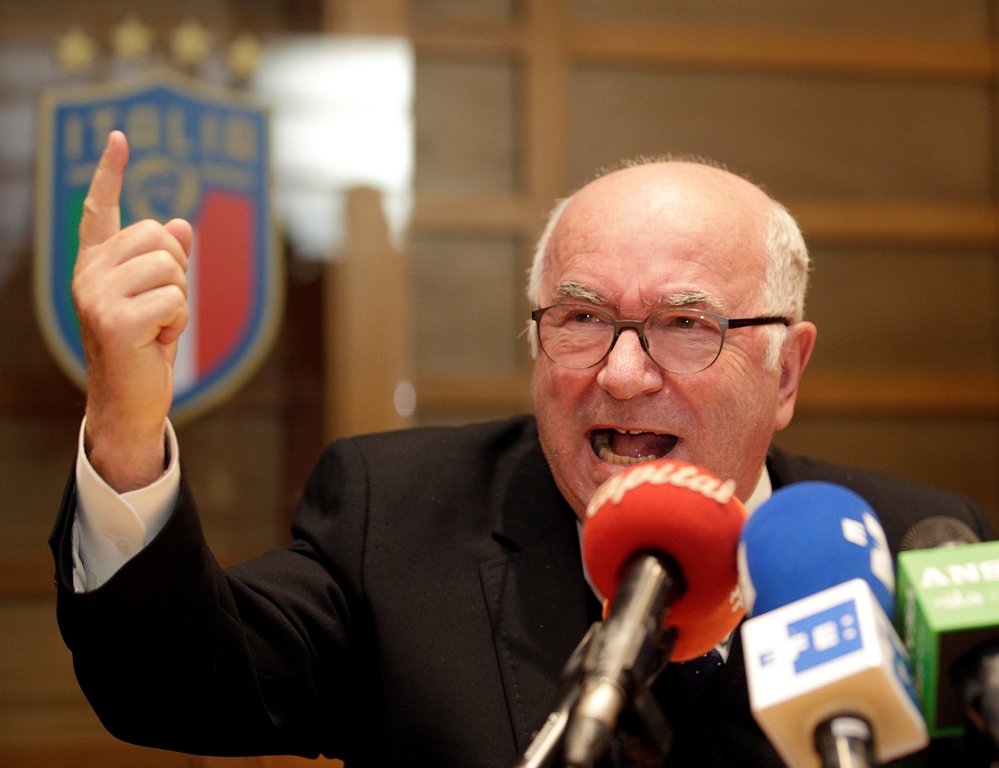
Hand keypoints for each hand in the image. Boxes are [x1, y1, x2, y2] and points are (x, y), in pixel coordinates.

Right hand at [72, 130, 192, 490]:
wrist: (131, 401)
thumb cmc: (147, 348)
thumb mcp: (161, 298)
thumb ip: (167, 261)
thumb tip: (180, 223)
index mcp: (95, 264)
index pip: (100, 209)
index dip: (110, 172)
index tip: (118, 138)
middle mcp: (88, 274)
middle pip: (159, 236)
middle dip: (177, 272)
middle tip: (160, 310)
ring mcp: (96, 296)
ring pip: (171, 268)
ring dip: (181, 301)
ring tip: (158, 328)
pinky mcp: (114, 320)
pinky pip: (176, 299)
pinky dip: (180, 323)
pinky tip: (158, 342)